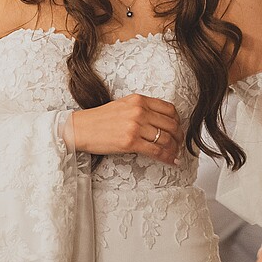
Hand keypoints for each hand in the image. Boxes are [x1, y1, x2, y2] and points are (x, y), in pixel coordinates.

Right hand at [66, 93, 182, 162]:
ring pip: (166, 139)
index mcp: (139, 100)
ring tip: (175, 155)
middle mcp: (139, 111)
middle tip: (179, 144)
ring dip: (174, 149)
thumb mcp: (123, 105)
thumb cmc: (100, 119)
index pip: (169, 109)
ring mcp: (135, 126)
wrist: (81, 128)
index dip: (178, 121)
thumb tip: (160, 121)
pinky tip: (171, 161)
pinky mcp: (130, 142)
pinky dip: (167, 158)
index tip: (178, 129)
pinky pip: (156, 151)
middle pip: (171, 124)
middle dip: (179, 137)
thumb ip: (142, 109)